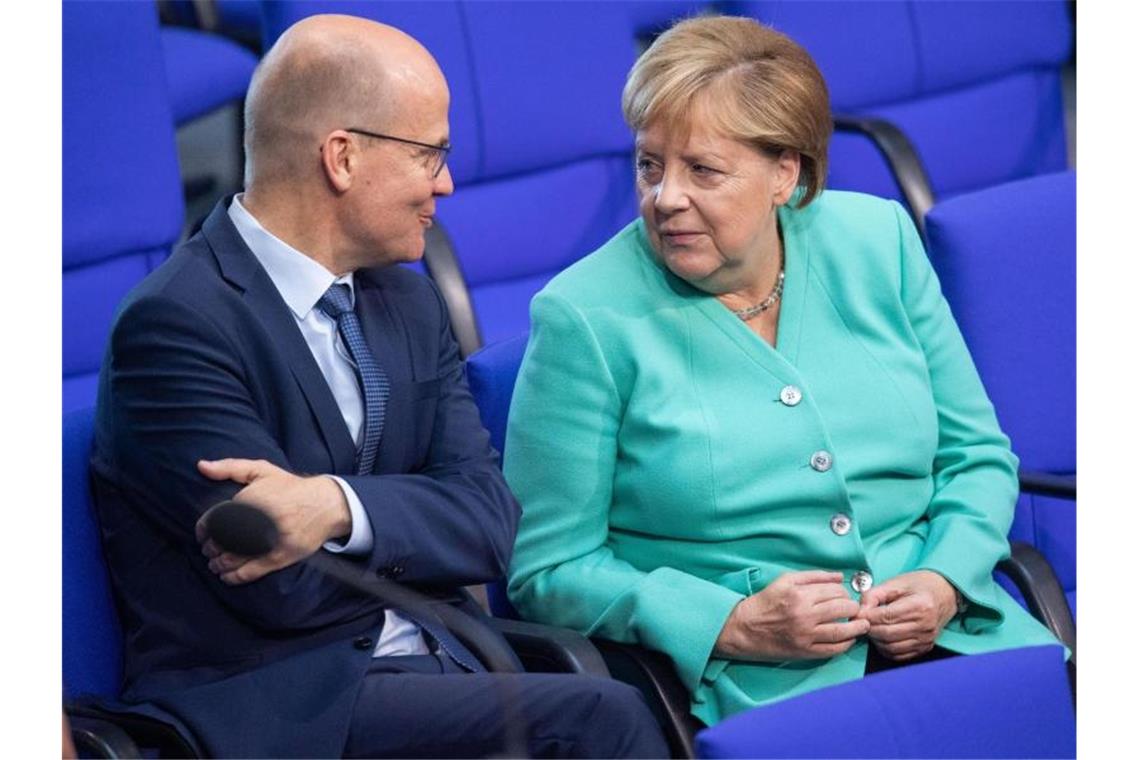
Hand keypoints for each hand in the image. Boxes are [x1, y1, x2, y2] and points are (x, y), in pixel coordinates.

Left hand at [194, 458, 350, 584]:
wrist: (326, 504)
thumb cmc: (291, 487)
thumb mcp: (262, 470)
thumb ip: (230, 467)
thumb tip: (202, 466)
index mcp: (252, 499)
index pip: (216, 519)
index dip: (203, 529)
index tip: (202, 533)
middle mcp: (259, 521)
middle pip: (222, 542)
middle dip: (210, 548)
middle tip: (208, 549)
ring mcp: (270, 542)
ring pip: (233, 560)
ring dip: (218, 564)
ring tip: (215, 563)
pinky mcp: (280, 557)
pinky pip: (251, 572)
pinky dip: (234, 577)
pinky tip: (227, 576)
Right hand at [714, 570, 869, 660]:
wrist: (744, 629)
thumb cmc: (765, 603)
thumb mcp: (785, 581)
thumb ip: (814, 576)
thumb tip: (839, 577)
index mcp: (799, 594)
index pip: (835, 591)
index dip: (845, 592)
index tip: (846, 595)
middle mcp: (804, 614)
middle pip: (842, 609)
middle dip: (853, 607)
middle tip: (854, 609)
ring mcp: (805, 635)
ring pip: (842, 631)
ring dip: (857, 627)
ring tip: (862, 624)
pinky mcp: (805, 651)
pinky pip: (833, 649)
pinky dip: (846, 644)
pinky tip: (849, 639)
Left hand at [855, 570, 958, 661]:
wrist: (945, 593)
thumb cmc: (920, 586)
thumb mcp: (896, 583)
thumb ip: (874, 594)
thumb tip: (859, 610)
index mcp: (920, 606)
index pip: (885, 617)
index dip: (866, 616)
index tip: (857, 613)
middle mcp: (926, 625)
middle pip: (886, 634)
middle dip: (869, 628)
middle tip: (863, 620)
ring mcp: (927, 639)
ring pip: (890, 647)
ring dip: (875, 639)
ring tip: (872, 627)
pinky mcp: (925, 647)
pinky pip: (899, 655)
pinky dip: (885, 648)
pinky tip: (882, 637)